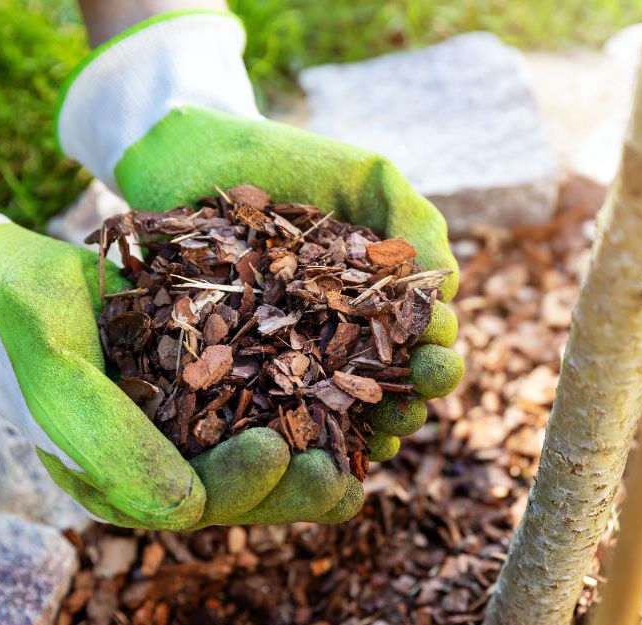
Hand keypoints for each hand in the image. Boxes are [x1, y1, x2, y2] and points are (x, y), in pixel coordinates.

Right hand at [0, 171, 357, 528]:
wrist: (15, 278)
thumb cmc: (28, 325)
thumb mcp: (60, 380)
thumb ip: (112, 446)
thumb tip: (187, 512)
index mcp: (126, 483)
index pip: (197, 502)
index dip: (244, 485)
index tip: (279, 448)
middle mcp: (165, 463)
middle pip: (244, 490)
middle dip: (296, 488)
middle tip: (343, 472)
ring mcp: (190, 426)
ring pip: (262, 453)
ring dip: (315, 454)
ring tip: (365, 447)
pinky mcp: (210, 386)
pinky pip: (264, 405)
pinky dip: (306, 402)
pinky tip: (350, 392)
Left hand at [57, 12, 464, 510]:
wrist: (193, 157)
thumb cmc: (286, 161)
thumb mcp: (366, 176)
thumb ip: (416, 221)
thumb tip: (448, 287)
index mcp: (379, 298)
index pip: (422, 340)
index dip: (435, 354)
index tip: (433, 353)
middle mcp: (343, 334)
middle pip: (390, 385)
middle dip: (410, 400)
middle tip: (413, 402)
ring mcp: (293, 355)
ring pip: (342, 410)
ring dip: (368, 431)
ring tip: (377, 438)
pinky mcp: (242, 367)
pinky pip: (276, 412)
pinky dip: (302, 434)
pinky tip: (318, 450)